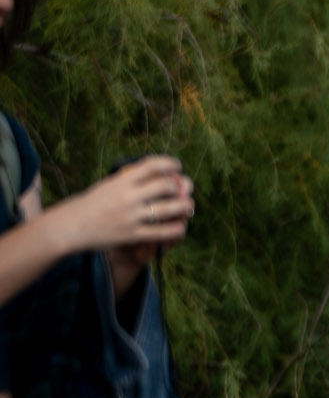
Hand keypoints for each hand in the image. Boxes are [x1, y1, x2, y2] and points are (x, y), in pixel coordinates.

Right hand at [47, 157, 193, 254]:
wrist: (70, 226)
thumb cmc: (91, 204)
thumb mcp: (108, 186)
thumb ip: (130, 181)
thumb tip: (161, 176)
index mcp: (121, 181)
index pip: (152, 165)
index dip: (169, 163)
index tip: (177, 166)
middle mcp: (127, 197)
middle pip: (165, 186)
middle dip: (179, 186)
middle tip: (185, 189)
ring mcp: (131, 216)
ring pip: (168, 209)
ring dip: (184, 207)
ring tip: (188, 206)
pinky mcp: (132, 234)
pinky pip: (161, 232)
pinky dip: (176, 230)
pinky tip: (181, 228)